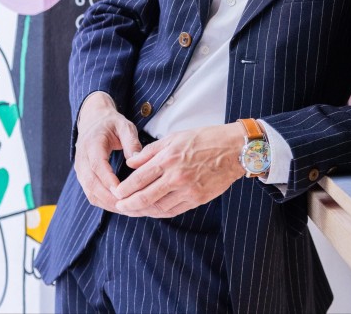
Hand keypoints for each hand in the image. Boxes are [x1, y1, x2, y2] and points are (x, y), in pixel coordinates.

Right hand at [74, 92, 141, 211]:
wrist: (93, 121)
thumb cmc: (111, 123)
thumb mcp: (124, 126)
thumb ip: (131, 141)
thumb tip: (137, 160)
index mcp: (92, 144)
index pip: (97, 165)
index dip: (108, 180)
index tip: (122, 191)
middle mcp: (82, 159)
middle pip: (91, 183)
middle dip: (109, 197)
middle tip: (129, 206)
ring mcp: (80, 169)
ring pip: (90, 192)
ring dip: (107, 203)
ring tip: (127, 209)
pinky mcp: (83, 177)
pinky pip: (90, 193)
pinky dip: (103, 202)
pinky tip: (119, 205)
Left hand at [113, 123, 245, 217]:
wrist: (234, 149)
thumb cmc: (205, 139)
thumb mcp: (175, 137)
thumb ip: (151, 151)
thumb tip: (131, 162)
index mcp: (168, 158)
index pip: (138, 178)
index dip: (124, 189)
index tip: (116, 193)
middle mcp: (176, 176)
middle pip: (144, 197)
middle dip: (128, 205)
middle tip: (119, 207)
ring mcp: (187, 190)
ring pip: (158, 207)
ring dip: (143, 211)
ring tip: (134, 210)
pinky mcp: (197, 199)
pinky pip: (173, 210)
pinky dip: (160, 212)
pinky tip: (153, 210)